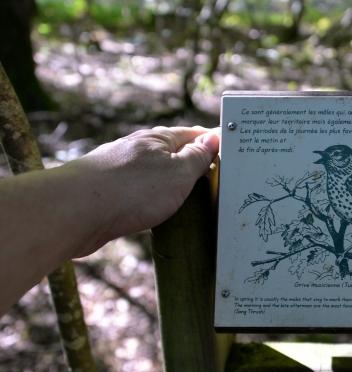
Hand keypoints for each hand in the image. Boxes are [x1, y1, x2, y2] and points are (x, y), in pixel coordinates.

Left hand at [71, 126, 219, 254]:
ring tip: (192, 196)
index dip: (212, 141)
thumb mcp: (178, 172)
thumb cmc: (132, 190)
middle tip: (215, 175)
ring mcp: (122, 171)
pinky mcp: (110, 194)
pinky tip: (159, 210)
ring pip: (156, 174)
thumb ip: (197, 157)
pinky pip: (141, 192)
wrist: (76, 212)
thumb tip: (212, 138)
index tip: (230, 148)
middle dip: (193, 162)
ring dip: (173, 183)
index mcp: (157, 140)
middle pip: (173, 153)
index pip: (193, 135)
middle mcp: (138, 150)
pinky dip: (155, 199)